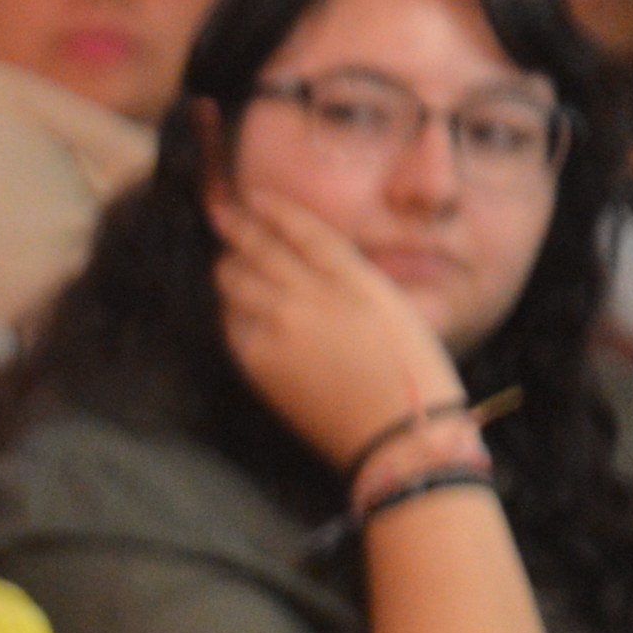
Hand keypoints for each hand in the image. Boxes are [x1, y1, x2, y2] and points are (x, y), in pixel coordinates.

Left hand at [210, 179, 465, 479]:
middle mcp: (309, 294)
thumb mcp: (395, 308)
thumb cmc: (413, 374)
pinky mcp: (257, 361)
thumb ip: (351, 279)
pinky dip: (230, 309)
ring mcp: (278, 327)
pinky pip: (230, 322)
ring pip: (232, 280)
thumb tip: (310, 264)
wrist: (399, 437)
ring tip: (228, 261)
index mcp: (353, 277)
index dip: (273, 208)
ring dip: (228, 267)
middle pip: (256, 247)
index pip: (302, 228)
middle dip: (234, 226)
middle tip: (220, 211)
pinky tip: (236, 308)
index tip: (253, 195)